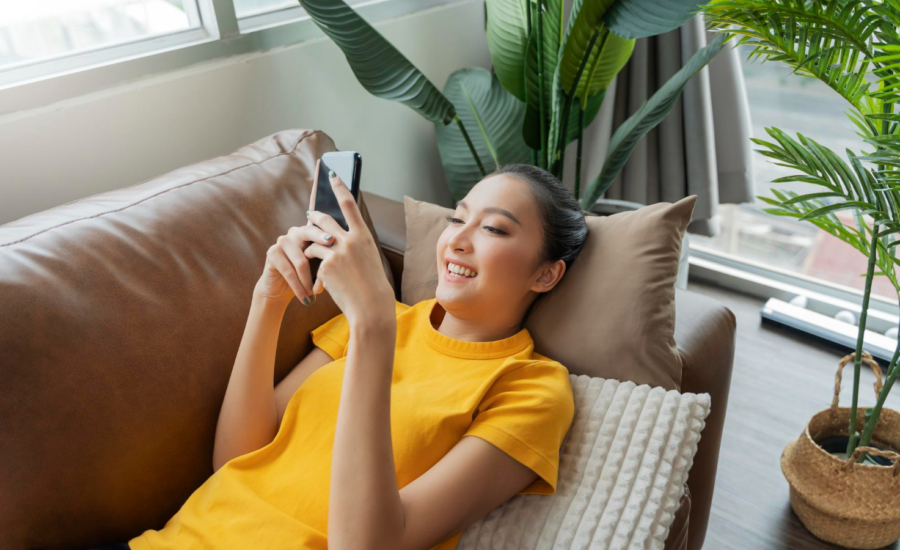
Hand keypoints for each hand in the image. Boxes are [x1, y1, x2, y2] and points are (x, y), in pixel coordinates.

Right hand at [255, 216, 334, 306]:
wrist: (281, 290)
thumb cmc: (306, 277)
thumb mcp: (319, 266)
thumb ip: (328, 258)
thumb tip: (345, 259)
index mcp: (309, 231)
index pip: (321, 227)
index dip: (328, 232)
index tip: (336, 239)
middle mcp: (295, 232)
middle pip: (309, 233)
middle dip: (320, 242)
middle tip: (330, 254)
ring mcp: (282, 241)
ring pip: (301, 262)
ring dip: (308, 281)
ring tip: (315, 294)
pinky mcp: (272, 253)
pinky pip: (289, 272)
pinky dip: (298, 287)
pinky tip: (305, 298)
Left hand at [303, 169, 394, 326]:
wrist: (370, 306)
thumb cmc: (371, 284)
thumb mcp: (367, 258)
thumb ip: (353, 244)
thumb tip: (333, 235)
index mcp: (364, 236)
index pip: (349, 205)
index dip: (339, 188)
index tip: (332, 175)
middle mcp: (350, 240)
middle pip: (324, 219)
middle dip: (315, 217)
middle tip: (310, 216)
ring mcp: (337, 253)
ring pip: (313, 241)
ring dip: (310, 248)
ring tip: (312, 258)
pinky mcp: (326, 266)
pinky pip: (312, 261)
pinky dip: (313, 271)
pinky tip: (319, 284)